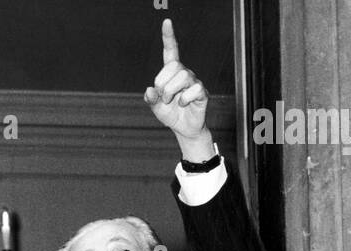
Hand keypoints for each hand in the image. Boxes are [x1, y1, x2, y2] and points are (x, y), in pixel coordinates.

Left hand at [144, 18, 212, 156]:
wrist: (183, 129)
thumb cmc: (171, 114)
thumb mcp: (156, 108)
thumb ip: (151, 99)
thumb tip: (149, 91)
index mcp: (171, 73)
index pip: (171, 51)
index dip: (169, 36)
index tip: (167, 22)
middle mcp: (184, 73)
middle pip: (175, 66)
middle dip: (164, 83)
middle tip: (163, 97)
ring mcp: (194, 82)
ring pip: (183, 75)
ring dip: (172, 91)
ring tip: (171, 101)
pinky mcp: (202, 92)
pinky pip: (194, 89)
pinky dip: (184, 99)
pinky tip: (182, 104)